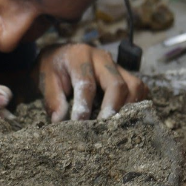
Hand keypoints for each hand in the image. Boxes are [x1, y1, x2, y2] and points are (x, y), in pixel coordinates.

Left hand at [34, 43, 148, 121]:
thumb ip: (53, 99)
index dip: (84, 106)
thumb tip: (60, 120)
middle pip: (117, 85)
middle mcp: (102, 58)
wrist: (62, 56)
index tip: (79, 124)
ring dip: (127, 109)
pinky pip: (140, 89)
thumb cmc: (54, 69)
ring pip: (134, 86)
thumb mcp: (45, 80)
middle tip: (103, 129)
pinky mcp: (126, 75)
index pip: (87, 84)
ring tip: (116, 126)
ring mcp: (117, 66)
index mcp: (80, 56)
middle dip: (111, 109)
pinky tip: (125, 119)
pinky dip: (136, 105)